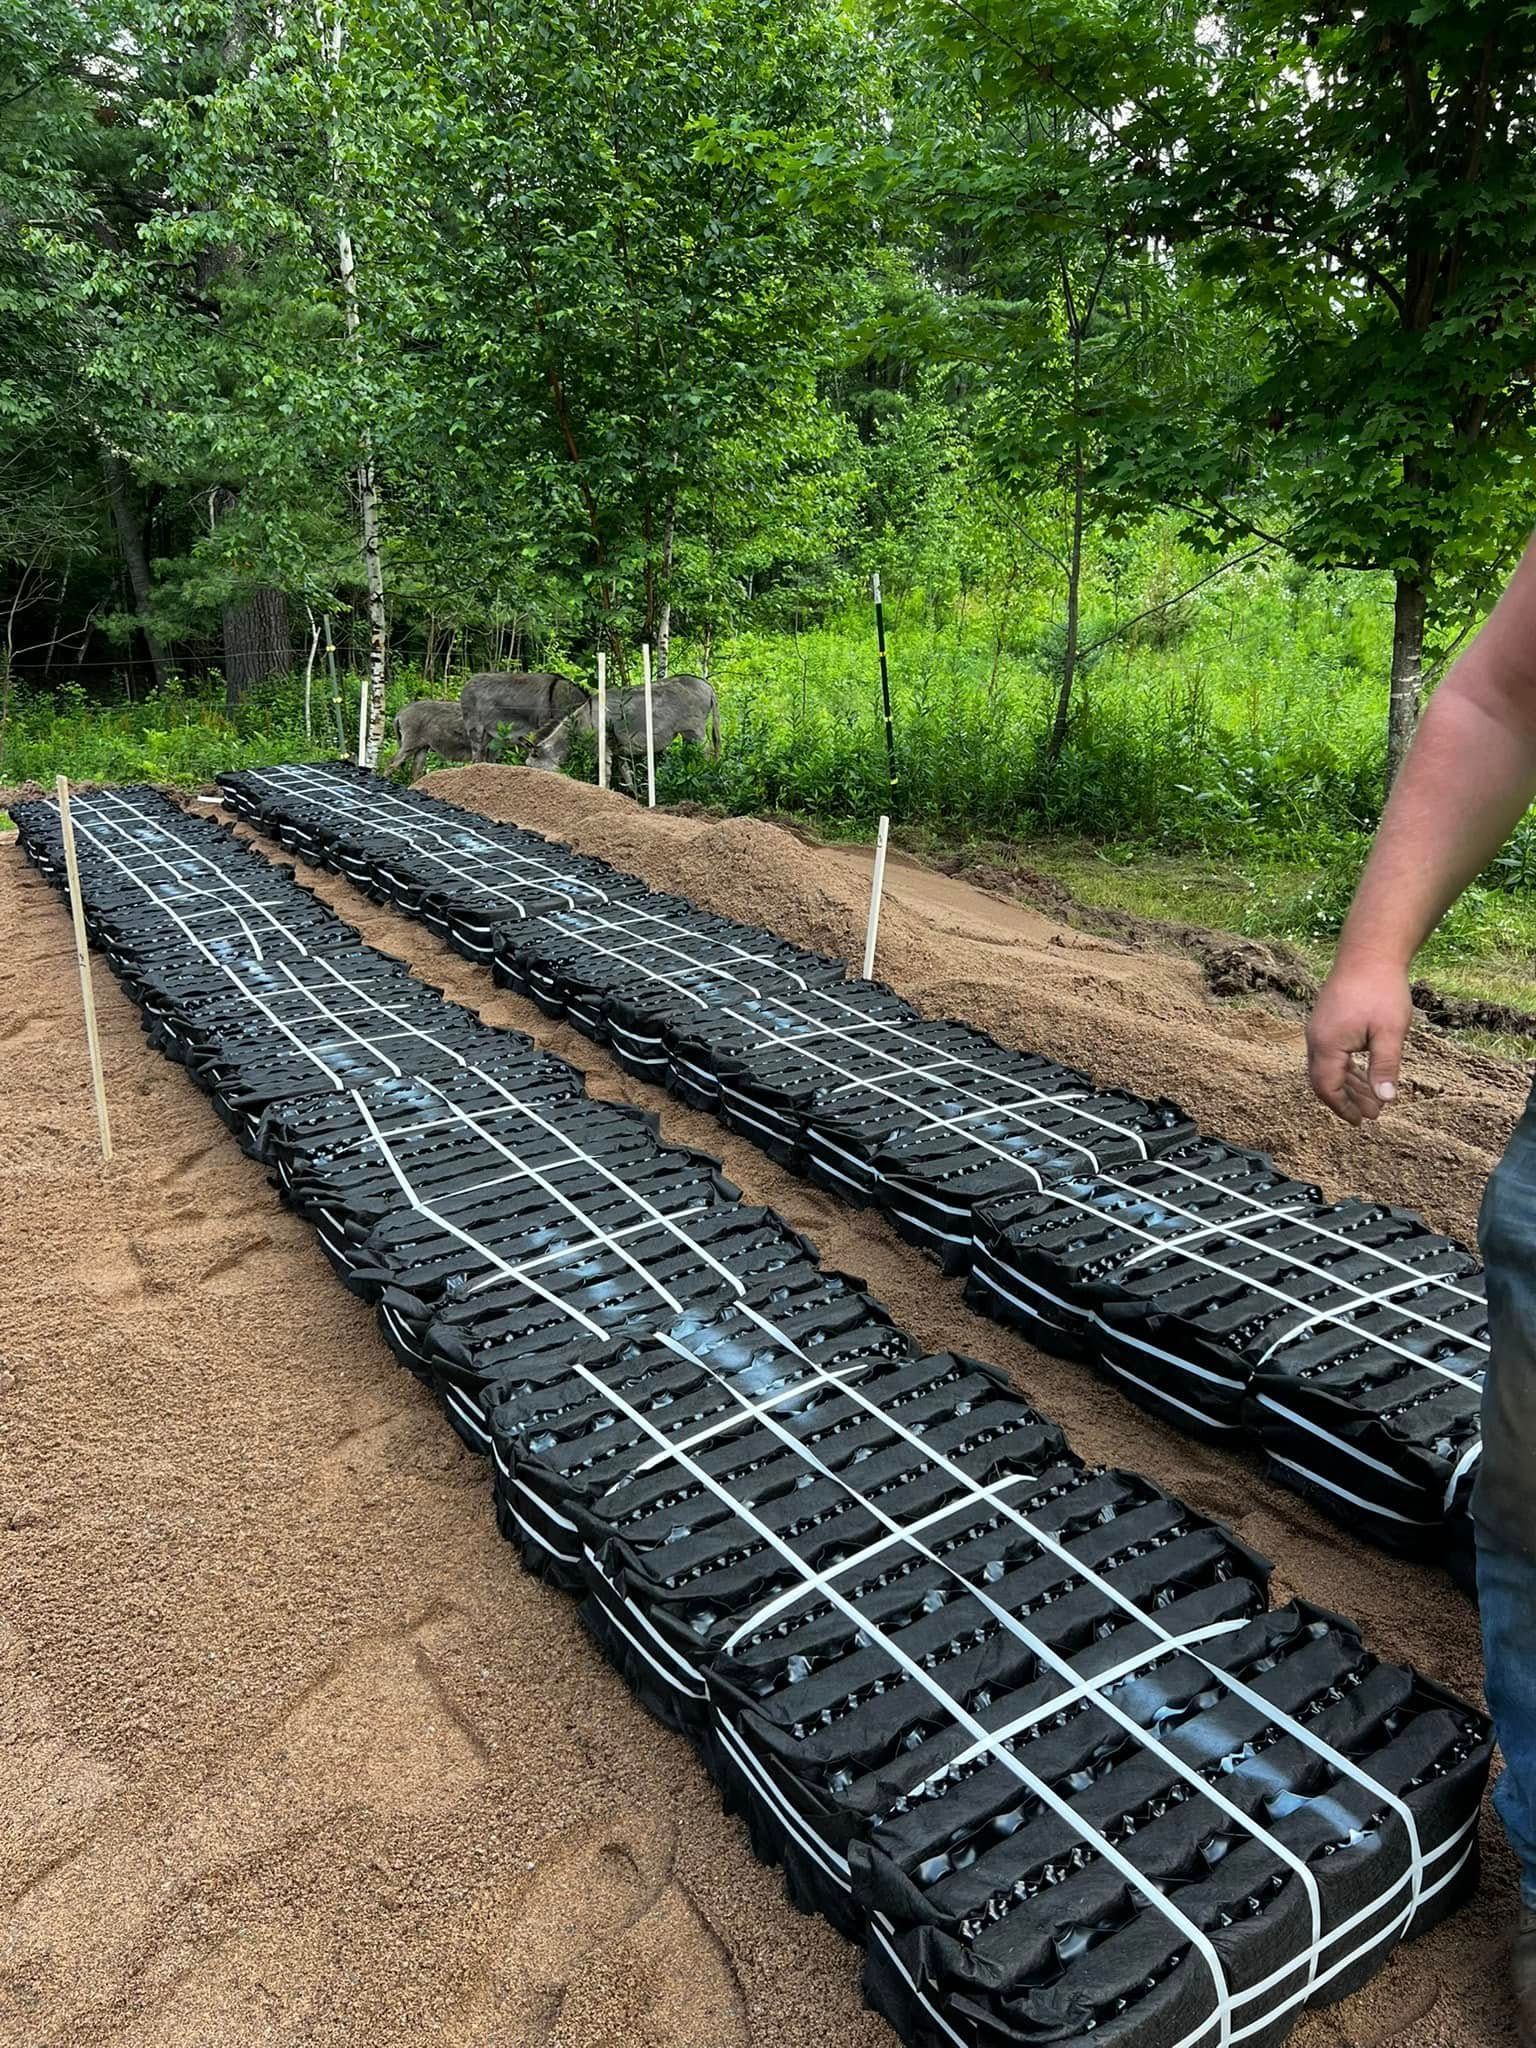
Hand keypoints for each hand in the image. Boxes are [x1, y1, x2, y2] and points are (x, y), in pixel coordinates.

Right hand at [1306, 959, 1412, 1124]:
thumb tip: (1385, 1100)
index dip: (1344, 1107)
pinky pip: (1331, 1054)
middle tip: (1371, 1115)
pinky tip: (1364, 1074)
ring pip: (1328, 1067)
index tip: (1363, 1121)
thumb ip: (1385, 1067)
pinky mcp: (1327, 1021)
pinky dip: (1347, 1069)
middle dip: (1346, 1100)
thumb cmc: (1381, 990)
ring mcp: (1319, 1028)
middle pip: (1324, 1080)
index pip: (1327, 1087)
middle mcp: (1316, 1038)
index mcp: (1327, 1044)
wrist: (1370, 952)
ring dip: (1349, 1085)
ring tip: (1373, 1099)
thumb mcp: (1390, 1032)